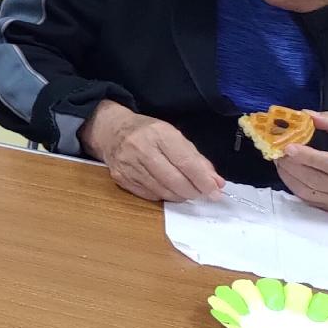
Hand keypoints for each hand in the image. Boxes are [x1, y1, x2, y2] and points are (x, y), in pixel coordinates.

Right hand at [81, 101, 224, 202]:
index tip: (215, 191)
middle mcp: (141, 148)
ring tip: (187, 192)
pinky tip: (168, 190)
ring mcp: (129, 165)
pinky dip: (163, 195)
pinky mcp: (121, 178)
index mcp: (159, 133)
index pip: (185, 162)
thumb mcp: (174, 136)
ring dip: (180, 196)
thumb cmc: (147, 132)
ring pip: (162, 190)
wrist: (110, 131)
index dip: (202, 180)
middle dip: (193, 191)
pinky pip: (149, 195)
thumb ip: (196, 159)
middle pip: (174, 179)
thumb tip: (216, 183)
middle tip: (202, 194)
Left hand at [278, 112, 327, 216]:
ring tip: (279, 160)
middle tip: (276, 150)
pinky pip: (312, 202)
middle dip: (292, 165)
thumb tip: (308, 115)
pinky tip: (289, 175)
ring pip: (311, 193)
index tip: (289, 147)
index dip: (310, 157)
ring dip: (289, 177)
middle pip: (318, 180)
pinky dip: (296, 188)